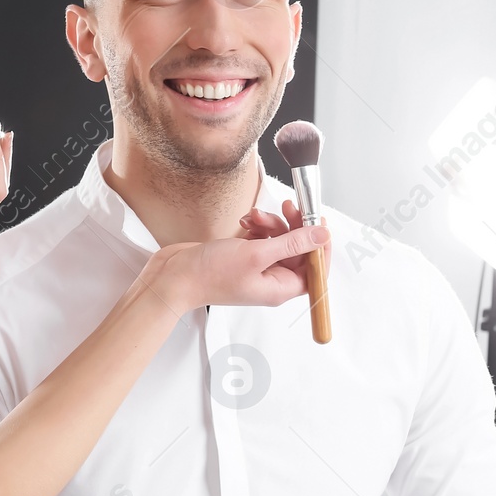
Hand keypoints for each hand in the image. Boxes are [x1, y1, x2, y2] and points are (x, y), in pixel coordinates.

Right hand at [151, 221, 328, 313]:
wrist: (175, 276)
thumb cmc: (210, 274)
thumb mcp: (257, 254)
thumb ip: (292, 242)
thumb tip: (321, 234)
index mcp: (280, 287)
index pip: (315, 269)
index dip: (320, 245)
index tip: (318, 220)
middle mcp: (271, 279)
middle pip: (298, 249)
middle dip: (292, 227)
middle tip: (289, 207)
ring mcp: (256, 267)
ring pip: (278, 239)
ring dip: (271, 223)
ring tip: (255, 217)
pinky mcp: (242, 256)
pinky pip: (261, 237)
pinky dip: (256, 226)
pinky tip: (245, 223)